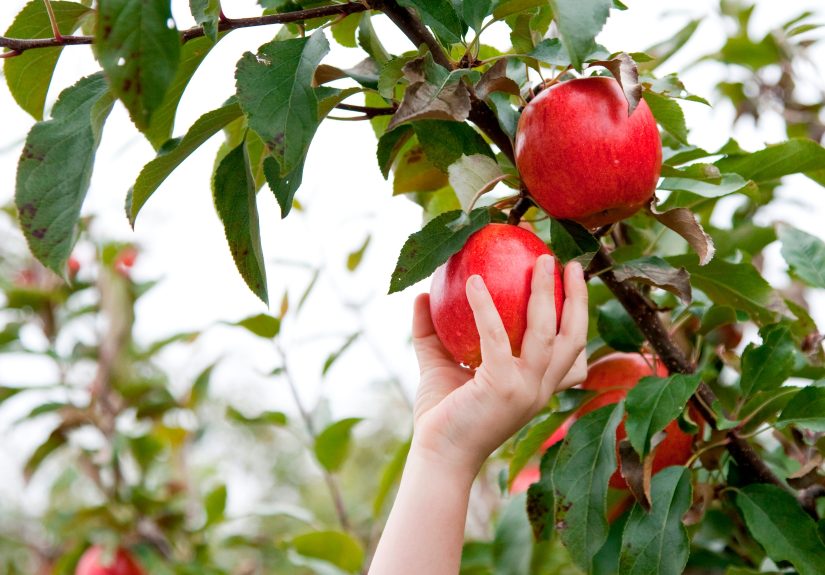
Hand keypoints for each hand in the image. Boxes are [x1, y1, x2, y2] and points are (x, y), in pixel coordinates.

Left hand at [411, 255, 587, 473]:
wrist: (437, 457)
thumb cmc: (443, 416)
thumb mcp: (441, 367)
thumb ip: (433, 332)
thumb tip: (421, 295)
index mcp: (537, 387)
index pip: (571, 348)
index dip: (577, 313)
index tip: (572, 282)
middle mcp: (540, 388)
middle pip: (572, 336)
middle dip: (576, 297)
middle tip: (566, 262)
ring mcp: (526, 388)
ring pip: (547, 331)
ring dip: (546, 292)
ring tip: (541, 260)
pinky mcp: (503, 386)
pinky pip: (496, 336)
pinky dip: (485, 306)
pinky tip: (472, 281)